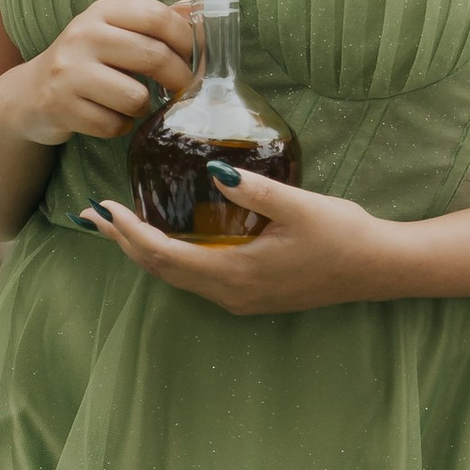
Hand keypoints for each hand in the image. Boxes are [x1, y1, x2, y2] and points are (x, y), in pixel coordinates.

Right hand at [10, 0, 194, 148]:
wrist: (29, 94)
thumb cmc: (85, 61)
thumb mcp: (114, 32)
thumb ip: (153, 21)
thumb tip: (197, 7)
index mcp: (102, 11)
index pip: (156, 15)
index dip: (185, 39)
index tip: (193, 57)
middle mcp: (83, 35)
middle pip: (153, 56)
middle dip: (179, 78)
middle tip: (183, 88)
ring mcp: (69, 71)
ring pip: (135, 97)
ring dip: (144, 107)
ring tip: (134, 103)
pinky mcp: (60, 106)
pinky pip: (113, 125)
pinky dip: (120, 127)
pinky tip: (111, 118)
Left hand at [79, 169, 402, 315]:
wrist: (379, 269)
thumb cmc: (344, 235)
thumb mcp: (301, 206)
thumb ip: (255, 188)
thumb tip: (215, 169)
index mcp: (235, 273)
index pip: (163, 255)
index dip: (128, 233)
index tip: (102, 208)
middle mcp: (230, 294)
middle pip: (160, 270)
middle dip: (122, 243)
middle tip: (89, 216)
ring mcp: (240, 299)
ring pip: (175, 278)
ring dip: (142, 252)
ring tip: (115, 228)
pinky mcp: (251, 296)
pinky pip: (194, 280)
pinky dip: (168, 259)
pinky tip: (164, 241)